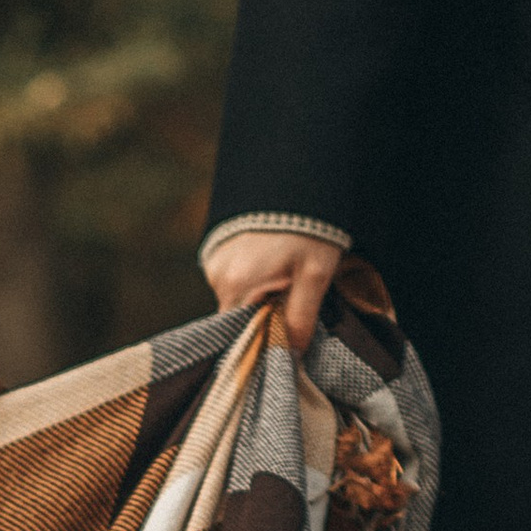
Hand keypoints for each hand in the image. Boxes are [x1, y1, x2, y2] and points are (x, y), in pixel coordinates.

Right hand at [200, 224, 344, 354]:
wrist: (300, 174)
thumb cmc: (311, 227)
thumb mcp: (316, 275)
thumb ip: (301, 319)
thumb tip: (293, 356)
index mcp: (236, 286)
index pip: (240, 336)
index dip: (263, 341)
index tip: (284, 337)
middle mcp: (217, 275)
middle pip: (238, 317)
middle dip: (263, 316)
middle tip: (292, 299)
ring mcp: (215, 260)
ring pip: (237, 297)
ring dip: (259, 296)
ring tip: (285, 275)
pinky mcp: (218, 247)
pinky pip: (233, 277)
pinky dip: (252, 278)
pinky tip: (273, 262)